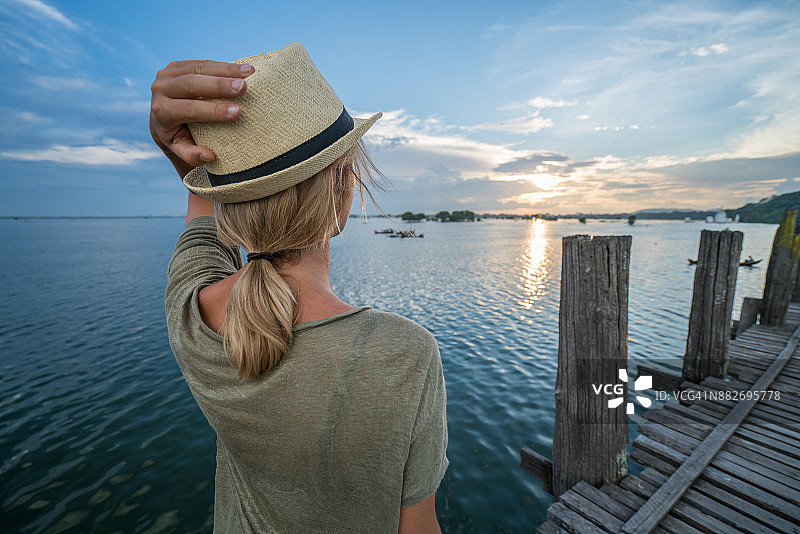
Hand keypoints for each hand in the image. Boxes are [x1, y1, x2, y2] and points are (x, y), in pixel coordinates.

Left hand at [149, 60, 253, 176]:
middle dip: (220, 86)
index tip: (238, 112)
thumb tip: (208, 156)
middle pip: (192, 84)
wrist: (161, 116)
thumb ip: (191, 155)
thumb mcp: (180, 148)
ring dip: (227, 70)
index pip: (189, 109)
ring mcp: (167, 74)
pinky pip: (203, 63)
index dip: (213, 110)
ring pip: (199, 69)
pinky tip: (243, 69)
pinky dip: (224, 66)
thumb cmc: (177, 136)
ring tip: (250, 73)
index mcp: (161, 111)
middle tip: (244, 87)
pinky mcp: (177, 65)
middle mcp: (160, 89)